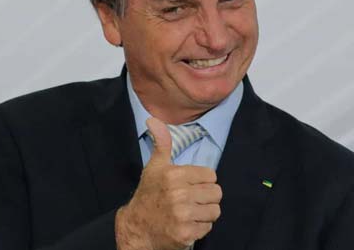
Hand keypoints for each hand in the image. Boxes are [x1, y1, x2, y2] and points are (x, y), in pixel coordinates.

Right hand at [116, 117, 221, 249]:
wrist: (136, 227)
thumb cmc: (149, 194)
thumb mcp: (154, 166)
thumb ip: (161, 143)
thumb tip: (153, 119)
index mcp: (175, 175)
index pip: (211, 175)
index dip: (202, 181)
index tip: (190, 185)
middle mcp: (179, 194)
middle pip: (216, 193)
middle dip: (206, 197)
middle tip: (191, 200)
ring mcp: (183, 215)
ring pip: (215, 211)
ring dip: (204, 213)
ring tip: (190, 212)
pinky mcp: (186, 234)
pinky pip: (208, 228)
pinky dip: (199, 228)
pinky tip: (186, 224)